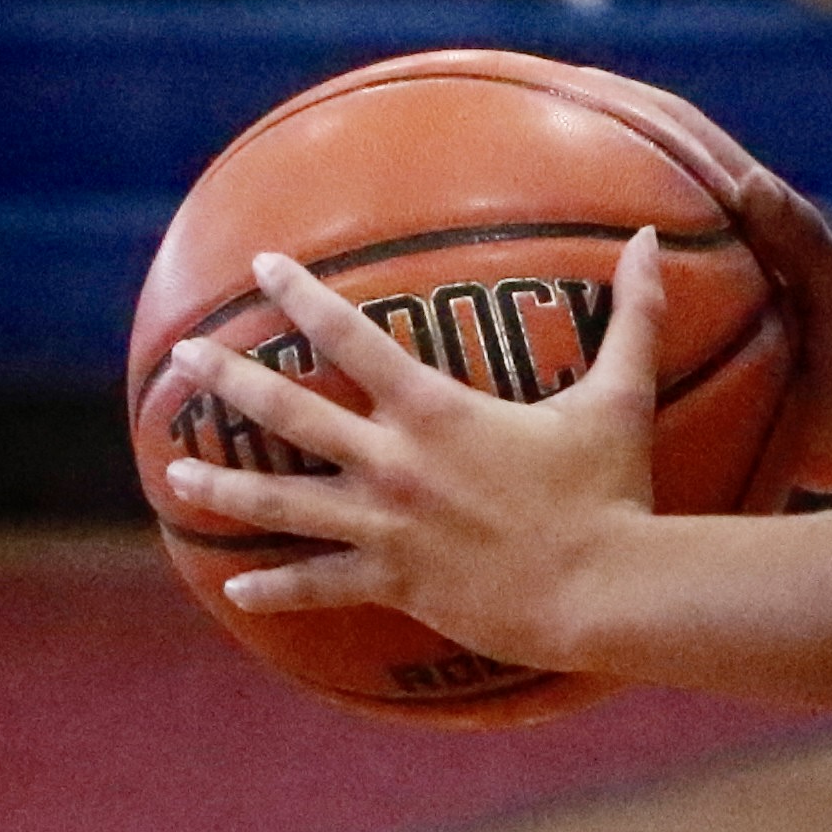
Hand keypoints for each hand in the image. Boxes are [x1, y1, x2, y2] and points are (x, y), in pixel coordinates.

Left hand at [164, 238, 670, 660]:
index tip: (258, 267)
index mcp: (435, 411)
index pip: (350, 337)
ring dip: (222, 486)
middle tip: (180, 360)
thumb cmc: (611, 494)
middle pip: (288, 413)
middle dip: (227, 381)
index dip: (301, 296)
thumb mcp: (620, 398)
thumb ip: (634, 315)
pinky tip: (234, 589)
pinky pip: (318, 586)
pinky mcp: (393, 582)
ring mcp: (385, 528)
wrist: (602, 592)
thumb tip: (657, 239)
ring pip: (281, 502)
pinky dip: (275, 589)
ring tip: (174, 475)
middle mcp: (393, 464)